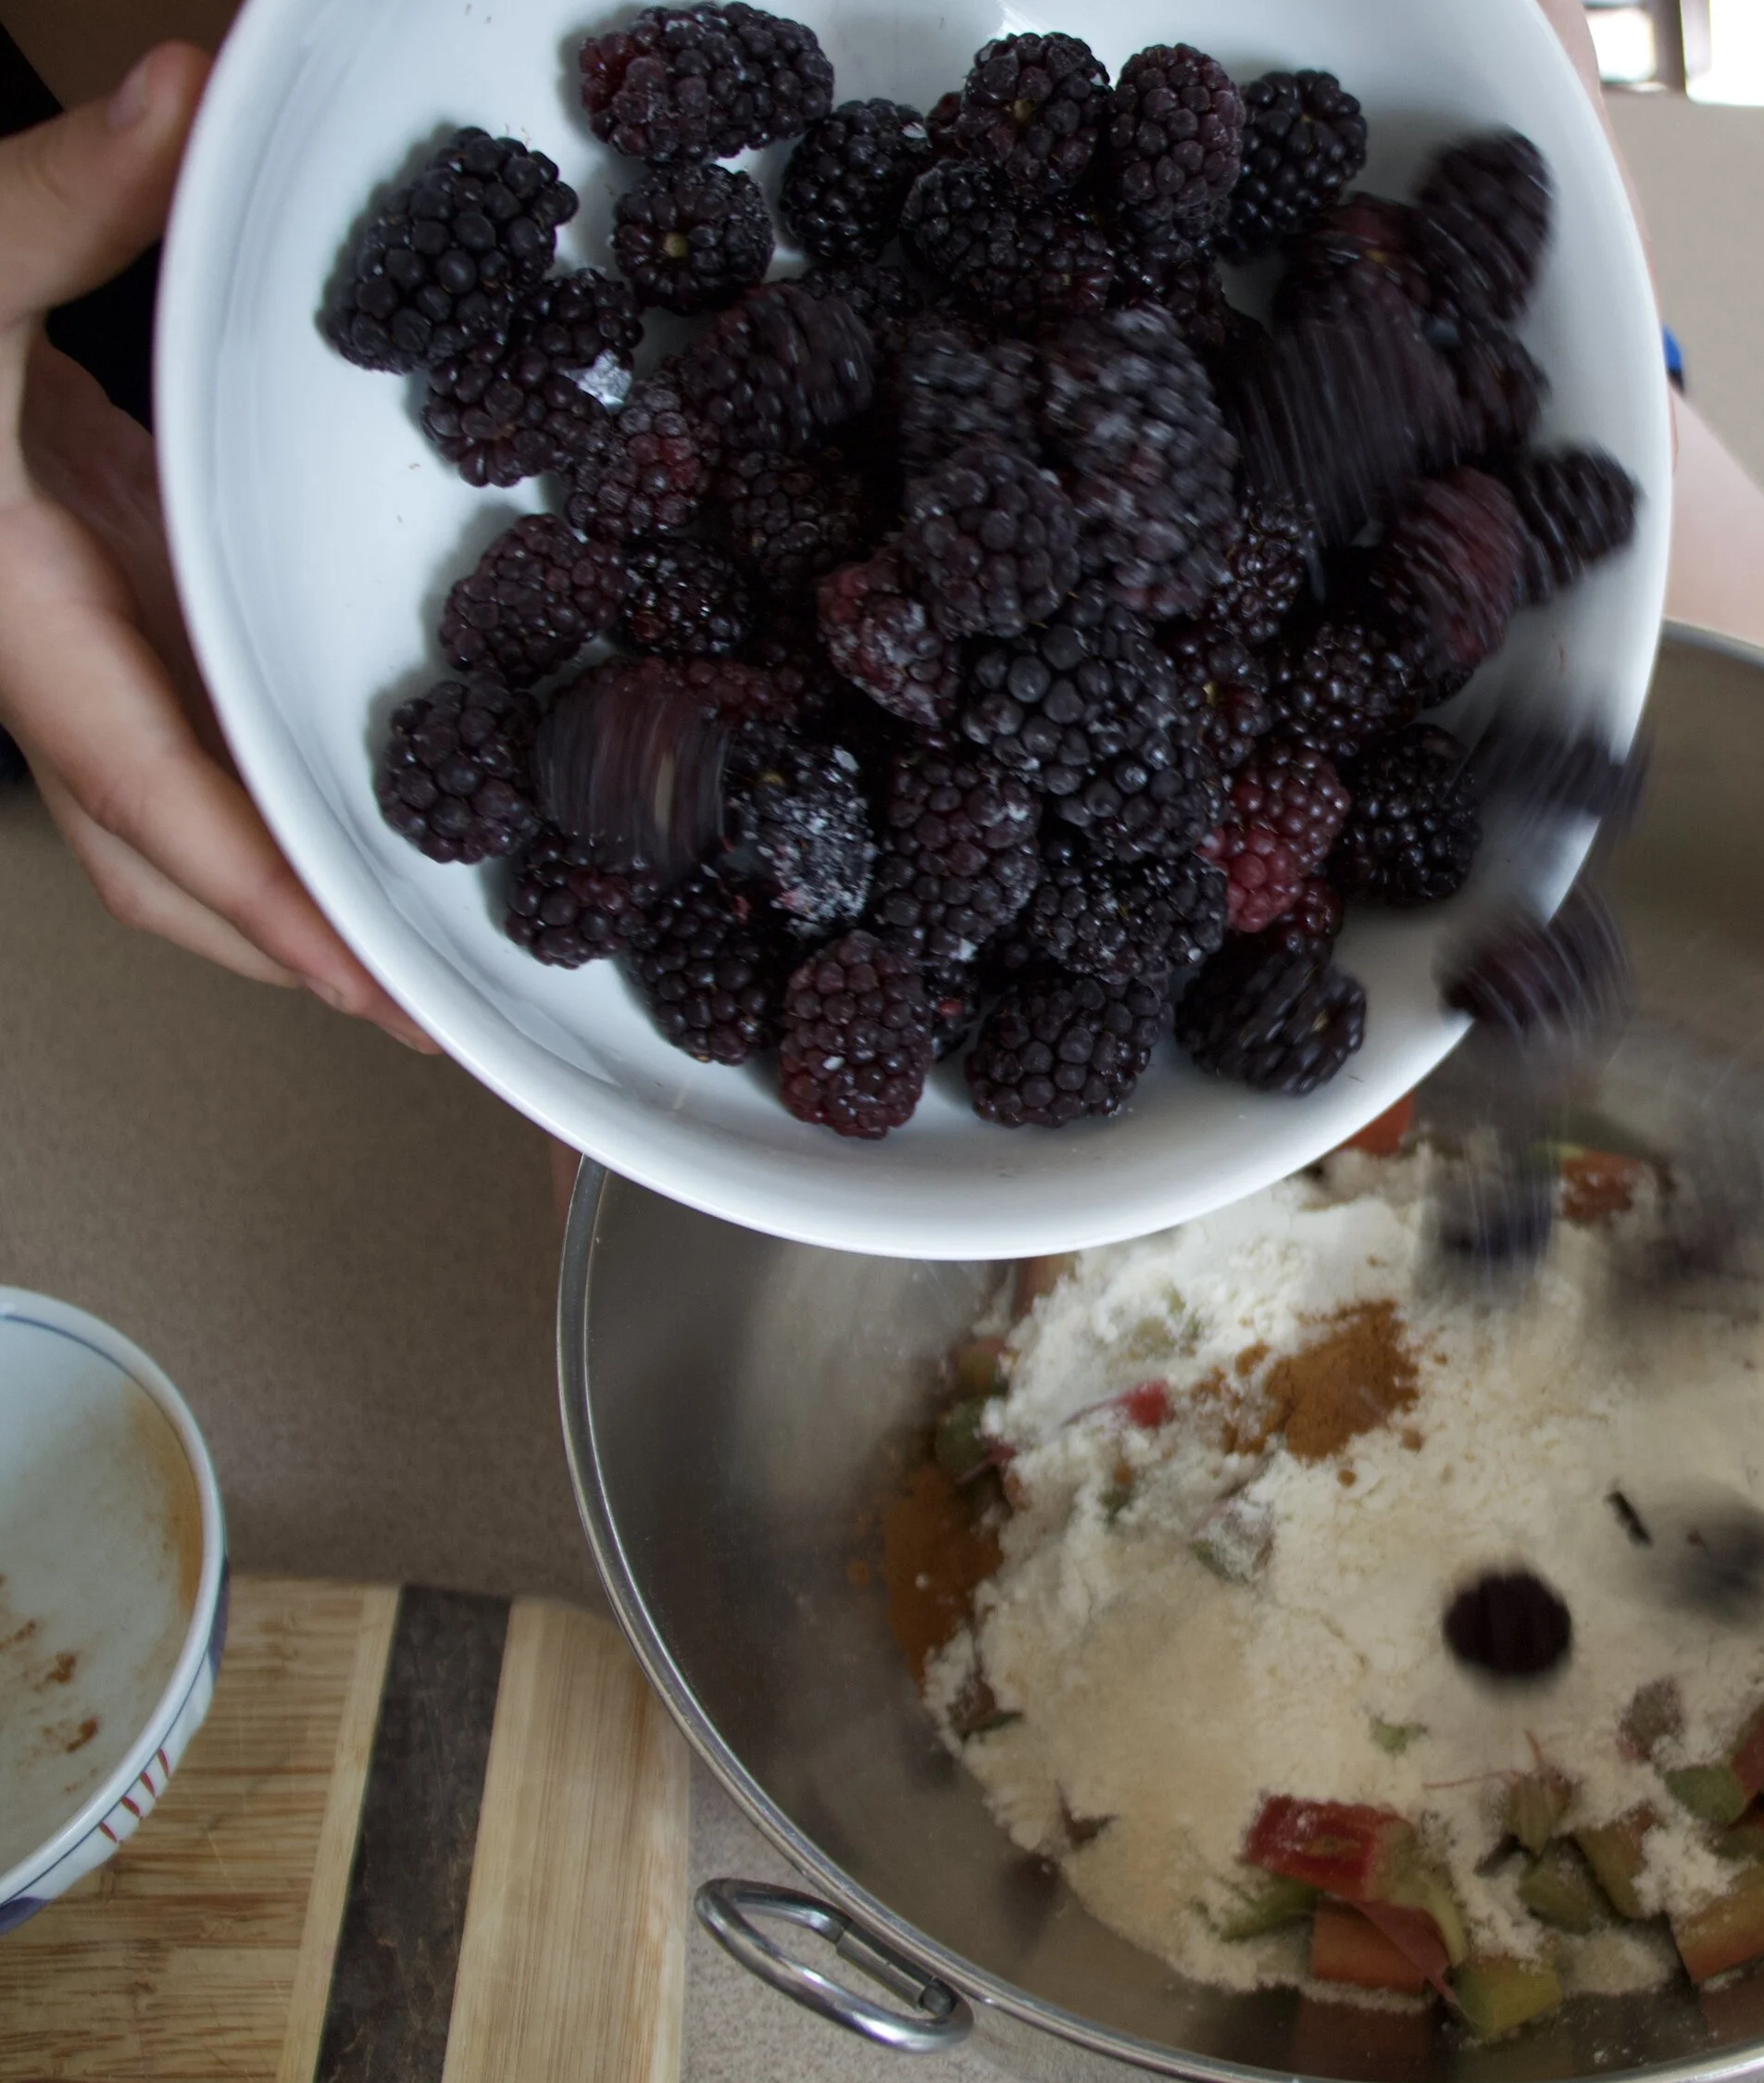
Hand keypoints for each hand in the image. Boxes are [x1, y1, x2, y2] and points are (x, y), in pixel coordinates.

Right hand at [0, 45, 435, 1049]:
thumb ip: (63, 186)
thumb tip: (183, 93)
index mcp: (14, 611)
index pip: (150, 793)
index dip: (262, 899)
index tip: (365, 984)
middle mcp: (49, 664)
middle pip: (168, 864)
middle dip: (291, 950)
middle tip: (431, 1016)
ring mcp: (82, 654)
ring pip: (181, 825)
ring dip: (291, 896)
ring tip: (422, 954)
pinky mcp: (110, 619)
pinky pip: (200, 752)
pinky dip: (278, 804)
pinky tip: (370, 813)